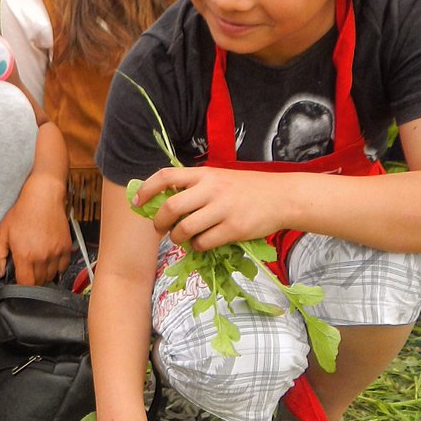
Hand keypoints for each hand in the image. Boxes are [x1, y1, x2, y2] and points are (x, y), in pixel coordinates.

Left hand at [0, 179, 69, 284]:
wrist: (43, 198)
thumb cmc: (22, 213)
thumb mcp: (1, 233)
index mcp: (25, 255)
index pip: (26, 285)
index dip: (20, 287)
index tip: (17, 282)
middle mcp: (43, 257)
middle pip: (39, 283)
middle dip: (31, 281)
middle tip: (25, 271)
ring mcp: (56, 253)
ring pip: (52, 277)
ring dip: (44, 276)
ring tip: (36, 265)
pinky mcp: (66, 248)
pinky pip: (63, 268)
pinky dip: (56, 268)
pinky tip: (48, 261)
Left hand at [135, 167, 285, 251]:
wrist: (283, 197)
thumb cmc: (247, 189)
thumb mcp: (219, 178)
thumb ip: (195, 187)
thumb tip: (164, 201)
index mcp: (205, 174)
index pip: (166, 177)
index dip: (146, 190)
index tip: (137, 203)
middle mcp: (212, 189)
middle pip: (171, 207)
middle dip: (159, 222)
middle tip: (160, 229)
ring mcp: (223, 209)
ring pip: (185, 229)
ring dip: (177, 238)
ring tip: (182, 238)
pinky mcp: (234, 229)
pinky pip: (203, 243)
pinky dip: (197, 246)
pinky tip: (203, 243)